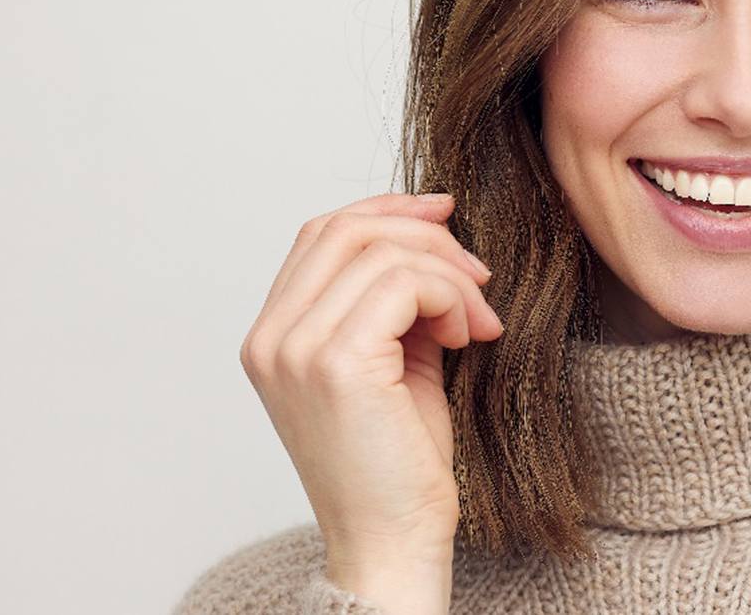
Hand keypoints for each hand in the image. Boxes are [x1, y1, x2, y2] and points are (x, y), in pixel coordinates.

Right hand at [239, 192, 502, 611]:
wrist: (393, 540)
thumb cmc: (400, 465)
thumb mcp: (397, 363)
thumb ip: (398, 303)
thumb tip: (436, 239)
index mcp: (273, 336)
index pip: (321, 234)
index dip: (387, 209)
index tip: (446, 212)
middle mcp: (271, 339)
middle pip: (347, 228)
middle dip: (427, 235)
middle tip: (479, 273)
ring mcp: (296, 349)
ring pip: (383, 253)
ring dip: (450, 275)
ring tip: (478, 323)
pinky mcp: (336, 363)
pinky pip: (404, 284)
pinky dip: (450, 297)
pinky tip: (471, 337)